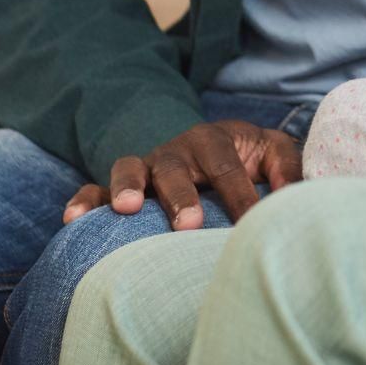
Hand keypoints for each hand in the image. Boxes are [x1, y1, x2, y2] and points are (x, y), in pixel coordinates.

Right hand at [59, 120, 301, 229]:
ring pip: (129, 169)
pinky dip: (83, 201)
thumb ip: (287, 166)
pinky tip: (73, 220)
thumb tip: (292, 192)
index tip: (253, 222)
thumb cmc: (246, 156)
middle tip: (189, 224)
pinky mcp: (121, 186)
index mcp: (214, 140)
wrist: (210, 147)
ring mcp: (145, 167)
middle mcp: (176, 151)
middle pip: (175, 168)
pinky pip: (93, 188)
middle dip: (181, 195)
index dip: (241, 196)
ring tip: (127, 209)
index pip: (229, 168)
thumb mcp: (271, 152)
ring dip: (126, 188)